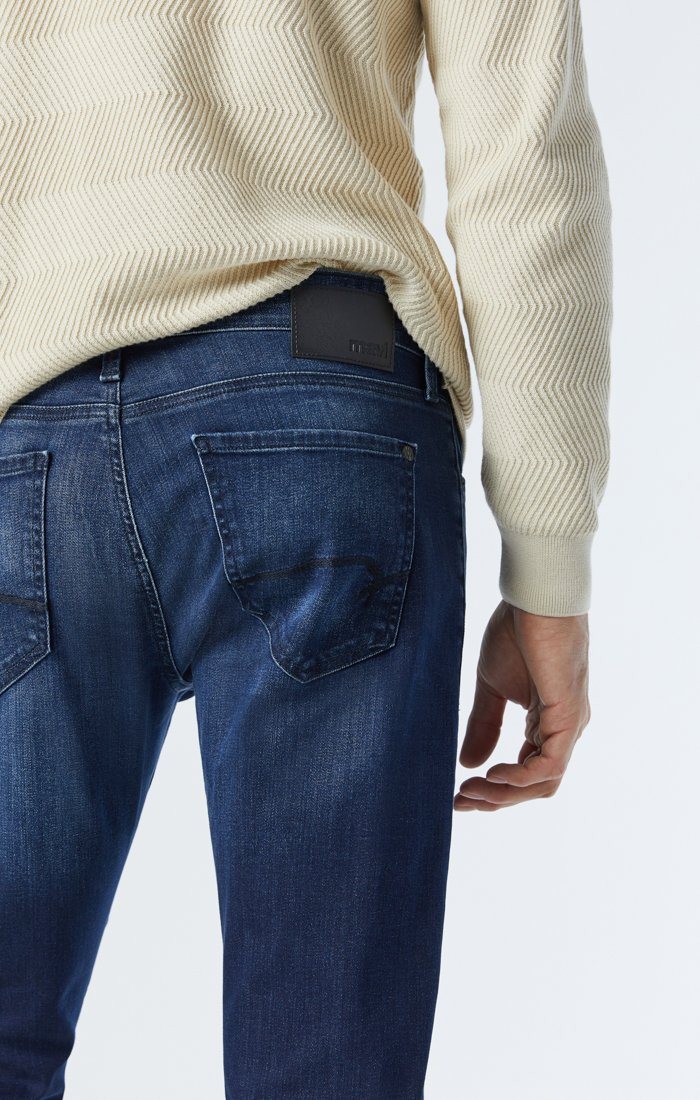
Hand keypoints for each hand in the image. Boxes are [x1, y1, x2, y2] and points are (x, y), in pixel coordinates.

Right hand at [454, 600, 590, 811]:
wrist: (534, 599)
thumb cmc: (517, 633)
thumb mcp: (492, 687)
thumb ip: (484, 726)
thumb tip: (468, 764)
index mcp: (548, 723)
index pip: (526, 772)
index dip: (493, 790)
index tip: (458, 795)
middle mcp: (563, 730)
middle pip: (535, 786)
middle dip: (496, 800)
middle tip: (459, 801)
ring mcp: (568, 725)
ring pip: (543, 783)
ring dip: (503, 794)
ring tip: (469, 790)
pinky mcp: (567, 717)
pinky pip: (549, 765)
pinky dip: (520, 778)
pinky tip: (492, 774)